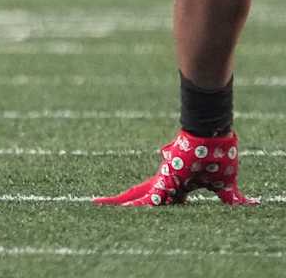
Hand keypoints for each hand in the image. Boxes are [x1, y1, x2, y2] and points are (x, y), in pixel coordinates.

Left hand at [95, 130, 254, 205]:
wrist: (213, 136)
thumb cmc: (218, 156)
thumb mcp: (223, 184)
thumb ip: (229, 196)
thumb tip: (247, 203)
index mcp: (174, 183)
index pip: (154, 197)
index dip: (142, 202)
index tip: (130, 208)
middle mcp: (165, 180)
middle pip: (138, 193)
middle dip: (121, 200)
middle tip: (96, 203)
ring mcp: (165, 178)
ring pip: (139, 194)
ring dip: (122, 201)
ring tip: (98, 204)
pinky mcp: (168, 178)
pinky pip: (151, 196)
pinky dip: (140, 204)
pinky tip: (125, 208)